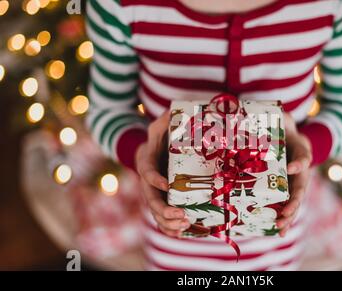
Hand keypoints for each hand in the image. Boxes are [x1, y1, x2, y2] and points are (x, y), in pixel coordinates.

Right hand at [136, 111, 190, 237]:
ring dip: (168, 223)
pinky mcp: (164, 200)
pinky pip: (164, 217)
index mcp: (147, 162)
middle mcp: (149, 181)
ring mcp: (155, 193)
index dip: (155, 180)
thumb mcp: (160, 124)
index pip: (147, 172)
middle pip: (151, 200)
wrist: (156, 150)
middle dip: (164, 211)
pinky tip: (183, 232)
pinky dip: (171, 227)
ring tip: (184, 226)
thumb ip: (166, 120)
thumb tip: (175, 112)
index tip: (167, 184)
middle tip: (182, 216)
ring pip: (156, 213)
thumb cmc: (160, 136)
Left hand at [276, 113, 311, 236]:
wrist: (284, 137)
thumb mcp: (283, 121)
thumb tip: (262, 110)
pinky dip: (278, 217)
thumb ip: (279, 117)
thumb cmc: (283, 129)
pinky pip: (281, 204)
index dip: (298, 164)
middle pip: (299, 190)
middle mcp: (297, 172)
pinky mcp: (280, 189)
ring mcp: (290, 183)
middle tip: (284, 215)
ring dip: (286, 216)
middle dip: (292, 204)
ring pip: (292, 202)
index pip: (303, 159)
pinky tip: (272, 230)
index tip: (292, 167)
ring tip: (279, 229)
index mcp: (300, 154)